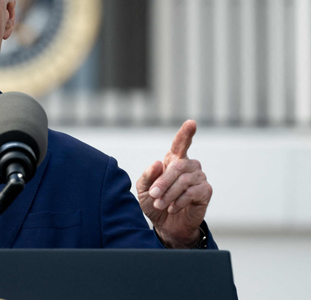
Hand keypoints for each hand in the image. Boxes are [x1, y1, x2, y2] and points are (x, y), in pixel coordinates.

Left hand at [136, 120, 211, 247]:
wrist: (165, 225)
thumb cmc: (154, 203)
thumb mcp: (143, 190)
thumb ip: (148, 176)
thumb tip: (158, 162)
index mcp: (173, 161)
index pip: (181, 144)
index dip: (186, 133)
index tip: (191, 123)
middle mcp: (189, 166)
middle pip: (178, 166)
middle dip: (163, 181)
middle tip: (153, 195)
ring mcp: (199, 178)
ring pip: (184, 180)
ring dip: (169, 193)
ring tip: (160, 204)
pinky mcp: (205, 192)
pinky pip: (192, 193)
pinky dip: (179, 201)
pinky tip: (172, 208)